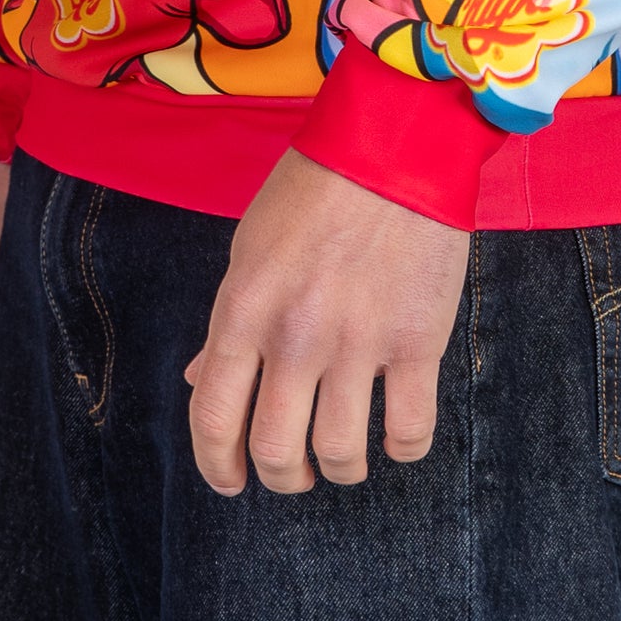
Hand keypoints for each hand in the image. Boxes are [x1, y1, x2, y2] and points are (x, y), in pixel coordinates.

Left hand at [185, 151, 468, 495]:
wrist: (396, 140)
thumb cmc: (316, 186)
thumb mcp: (250, 246)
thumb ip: (228, 322)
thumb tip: (202, 381)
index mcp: (243, 309)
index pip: (213, 418)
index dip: (217, 466)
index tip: (231, 480)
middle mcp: (295, 336)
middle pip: (276, 451)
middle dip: (283, 476)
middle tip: (296, 470)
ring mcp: (358, 342)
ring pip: (341, 453)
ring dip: (341, 467)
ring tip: (345, 455)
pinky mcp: (419, 342)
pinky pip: (409, 432)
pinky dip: (401, 449)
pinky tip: (396, 436)